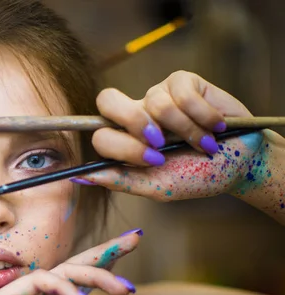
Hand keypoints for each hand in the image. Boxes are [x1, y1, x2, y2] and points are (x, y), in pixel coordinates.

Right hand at [0, 231, 140, 294]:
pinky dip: (65, 289)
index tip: (134, 253)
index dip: (107, 268)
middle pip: (76, 267)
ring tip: (123, 289)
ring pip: (62, 270)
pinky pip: (41, 281)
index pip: (82, 284)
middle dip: (106, 251)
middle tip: (135, 239)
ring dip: (95, 274)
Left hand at [72, 71, 266, 201]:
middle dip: (133, 122)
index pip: (100, 134)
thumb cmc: (197, 177)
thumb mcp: (158, 186)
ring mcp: (158, 96)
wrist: (241, 164)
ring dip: (186, 131)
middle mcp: (136, 115)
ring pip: (156, 103)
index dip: (122, 145)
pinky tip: (215, 126)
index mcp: (125, 142)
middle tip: (161, 143)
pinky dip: (203, 116)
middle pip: (107, 100)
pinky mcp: (183, 82)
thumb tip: (80, 177)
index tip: (154, 160)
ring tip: (203, 143)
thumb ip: (120, 181)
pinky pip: (183, 93)